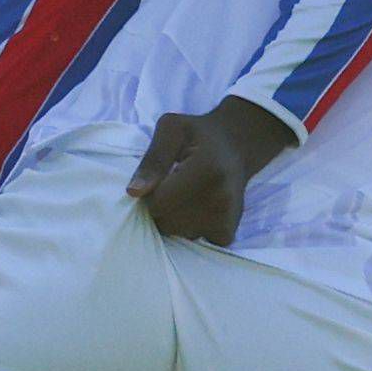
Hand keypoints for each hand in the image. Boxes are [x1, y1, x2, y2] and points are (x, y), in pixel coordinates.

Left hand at [127, 98, 293, 246]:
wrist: (237, 146)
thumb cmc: (198, 134)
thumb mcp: (171, 129)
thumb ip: (153, 159)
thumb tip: (134, 192)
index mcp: (207, 169)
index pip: (158, 202)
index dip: (151, 193)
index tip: (161, 178)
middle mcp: (220, 198)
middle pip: (166, 222)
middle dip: (161, 207)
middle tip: (173, 186)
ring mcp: (226, 218)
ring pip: (177, 233)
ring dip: (174, 219)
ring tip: (185, 195)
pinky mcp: (226, 233)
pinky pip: (193, 241)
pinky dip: (189, 229)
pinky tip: (196, 209)